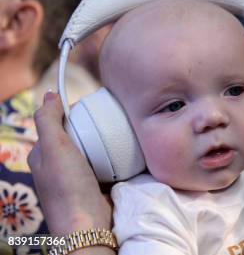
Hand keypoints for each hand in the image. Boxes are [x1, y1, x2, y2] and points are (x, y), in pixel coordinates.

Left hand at [27, 91, 111, 235]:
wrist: (89, 225)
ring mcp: (79, 176)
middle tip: (110, 116)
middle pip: (77, 135)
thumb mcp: (53, 148)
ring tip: (122, 130)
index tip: (90, 104)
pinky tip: (125, 149)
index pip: (56, 124)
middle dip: (92, 125)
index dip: (70, 111)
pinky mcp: (97, 184)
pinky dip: (115, 156)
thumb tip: (50, 93)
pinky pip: (107, 162)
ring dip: (106, 141)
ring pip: (94, 148)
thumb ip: (48, 120)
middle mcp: (59, 165)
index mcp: (42, 155)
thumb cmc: (68, 187)